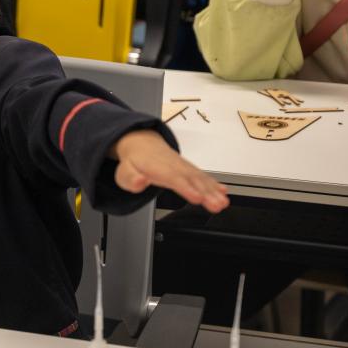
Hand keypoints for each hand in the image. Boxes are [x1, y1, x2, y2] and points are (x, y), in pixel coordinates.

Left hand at [111, 130, 228, 212]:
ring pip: (199, 178)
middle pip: (191, 180)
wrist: (142, 143)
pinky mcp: (189, 169)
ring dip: (213, 191)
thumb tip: (139, 182)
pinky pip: (202, 176)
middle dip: (206, 192)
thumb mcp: (124, 172)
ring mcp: (183, 167)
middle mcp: (174, 166)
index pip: (173, 178)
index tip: (197, 197)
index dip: (186, 187)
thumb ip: (130, 179)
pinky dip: (213, 184)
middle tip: (217, 204)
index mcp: (157, 167)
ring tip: (223, 202)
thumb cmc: (134, 161)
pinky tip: (223, 192)